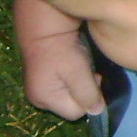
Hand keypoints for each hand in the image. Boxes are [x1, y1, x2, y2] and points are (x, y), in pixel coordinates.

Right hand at [12, 0, 102, 118]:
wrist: (44, 23)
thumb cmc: (61, 48)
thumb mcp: (77, 72)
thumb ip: (88, 94)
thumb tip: (97, 111)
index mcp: (43, 99)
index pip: (76, 112)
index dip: (89, 98)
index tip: (94, 78)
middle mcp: (38, 98)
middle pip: (73, 105)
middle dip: (85, 92)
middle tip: (88, 71)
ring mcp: (39, 87)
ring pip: (71, 95)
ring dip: (81, 83)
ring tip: (81, 65)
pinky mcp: (43, 77)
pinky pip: (65, 85)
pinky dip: (74, 77)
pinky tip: (75, 63)